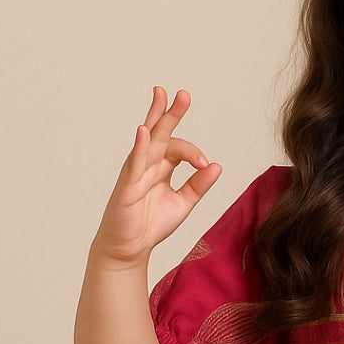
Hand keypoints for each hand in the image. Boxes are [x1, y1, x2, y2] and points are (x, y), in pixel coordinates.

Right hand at [91, 87, 221, 266]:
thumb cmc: (150, 224)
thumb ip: (198, 185)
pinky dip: (140, 146)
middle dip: (172, 113)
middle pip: (161, 133)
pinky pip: (135, 162)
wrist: (129, 248)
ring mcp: (135, 171)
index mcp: (161, 167)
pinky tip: (144, 131)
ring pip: (148, 140)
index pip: (178, 148)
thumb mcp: (183, 203)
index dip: (194, 154)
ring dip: (155, 118)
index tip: (204, 165)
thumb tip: (216, 166)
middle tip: (184, 95)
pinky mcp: (127, 185)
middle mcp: (147, 164)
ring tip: (162, 95)